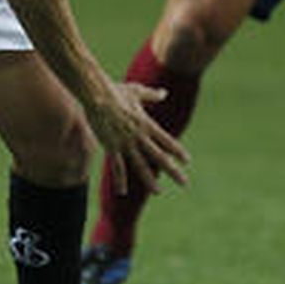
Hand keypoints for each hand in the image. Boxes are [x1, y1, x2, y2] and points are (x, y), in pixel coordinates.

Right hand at [86, 77, 189, 196]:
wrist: (97, 95)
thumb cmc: (115, 91)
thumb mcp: (137, 91)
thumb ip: (151, 95)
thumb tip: (164, 92)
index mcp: (147, 124)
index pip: (167, 141)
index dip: (177, 151)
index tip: (187, 161)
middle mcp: (139, 136)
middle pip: (160, 157)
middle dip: (173, 171)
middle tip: (184, 183)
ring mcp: (125, 143)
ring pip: (140, 166)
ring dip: (149, 180)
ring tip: (157, 192)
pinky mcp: (111, 146)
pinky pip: (117, 167)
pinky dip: (120, 180)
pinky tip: (122, 192)